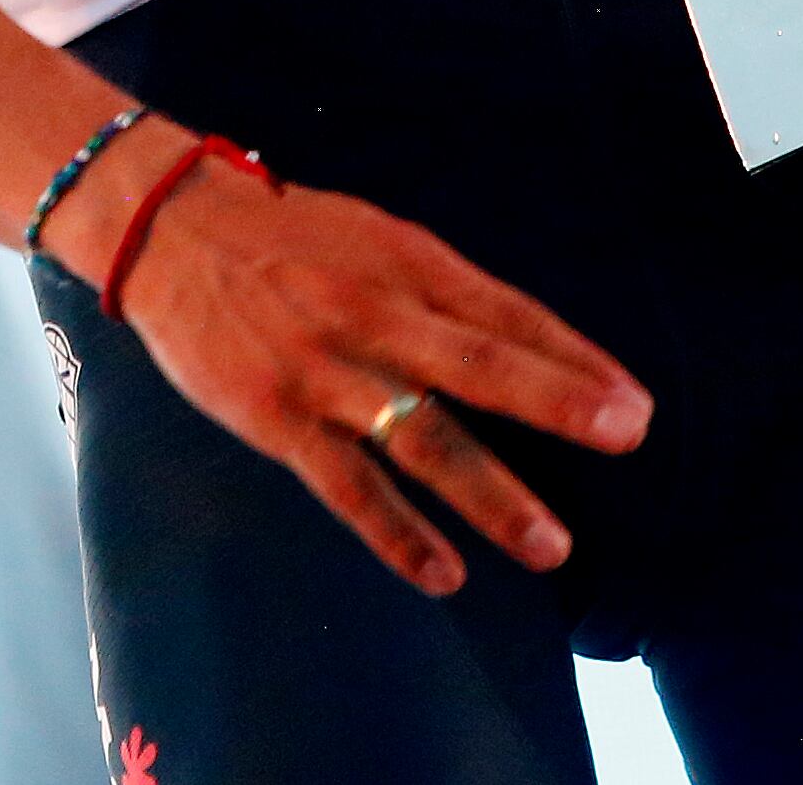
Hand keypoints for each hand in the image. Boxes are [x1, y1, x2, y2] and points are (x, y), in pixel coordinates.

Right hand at [54, 129, 650, 594]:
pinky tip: (444, 573)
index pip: (506, 312)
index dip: (573, 357)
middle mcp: (372, 310)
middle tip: (625, 434)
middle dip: (556, 402)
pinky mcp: (276, 416)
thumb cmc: (289, 236)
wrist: (169, 230)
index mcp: (405, 260)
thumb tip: (529, 345)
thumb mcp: (376, 238)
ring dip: (491, 493)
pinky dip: (397, 534)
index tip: (633, 400)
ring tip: (550, 543)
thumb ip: (444, 292)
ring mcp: (324, 368)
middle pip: (478, 362)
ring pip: (420, 436)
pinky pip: (347, 486)